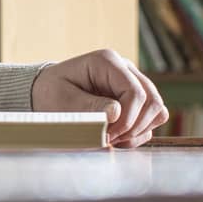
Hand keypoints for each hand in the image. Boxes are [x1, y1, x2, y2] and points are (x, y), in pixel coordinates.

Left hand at [31, 49, 168, 148]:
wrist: (45, 95)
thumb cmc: (51, 94)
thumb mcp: (62, 101)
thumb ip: (89, 107)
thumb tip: (116, 112)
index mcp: (106, 62)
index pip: (135, 92)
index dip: (127, 119)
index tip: (108, 135)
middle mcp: (125, 69)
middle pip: (153, 101)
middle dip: (134, 126)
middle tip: (109, 139)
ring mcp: (133, 83)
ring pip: (157, 110)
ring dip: (139, 131)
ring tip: (112, 139)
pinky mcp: (135, 100)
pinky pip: (151, 119)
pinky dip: (138, 133)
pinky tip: (117, 138)